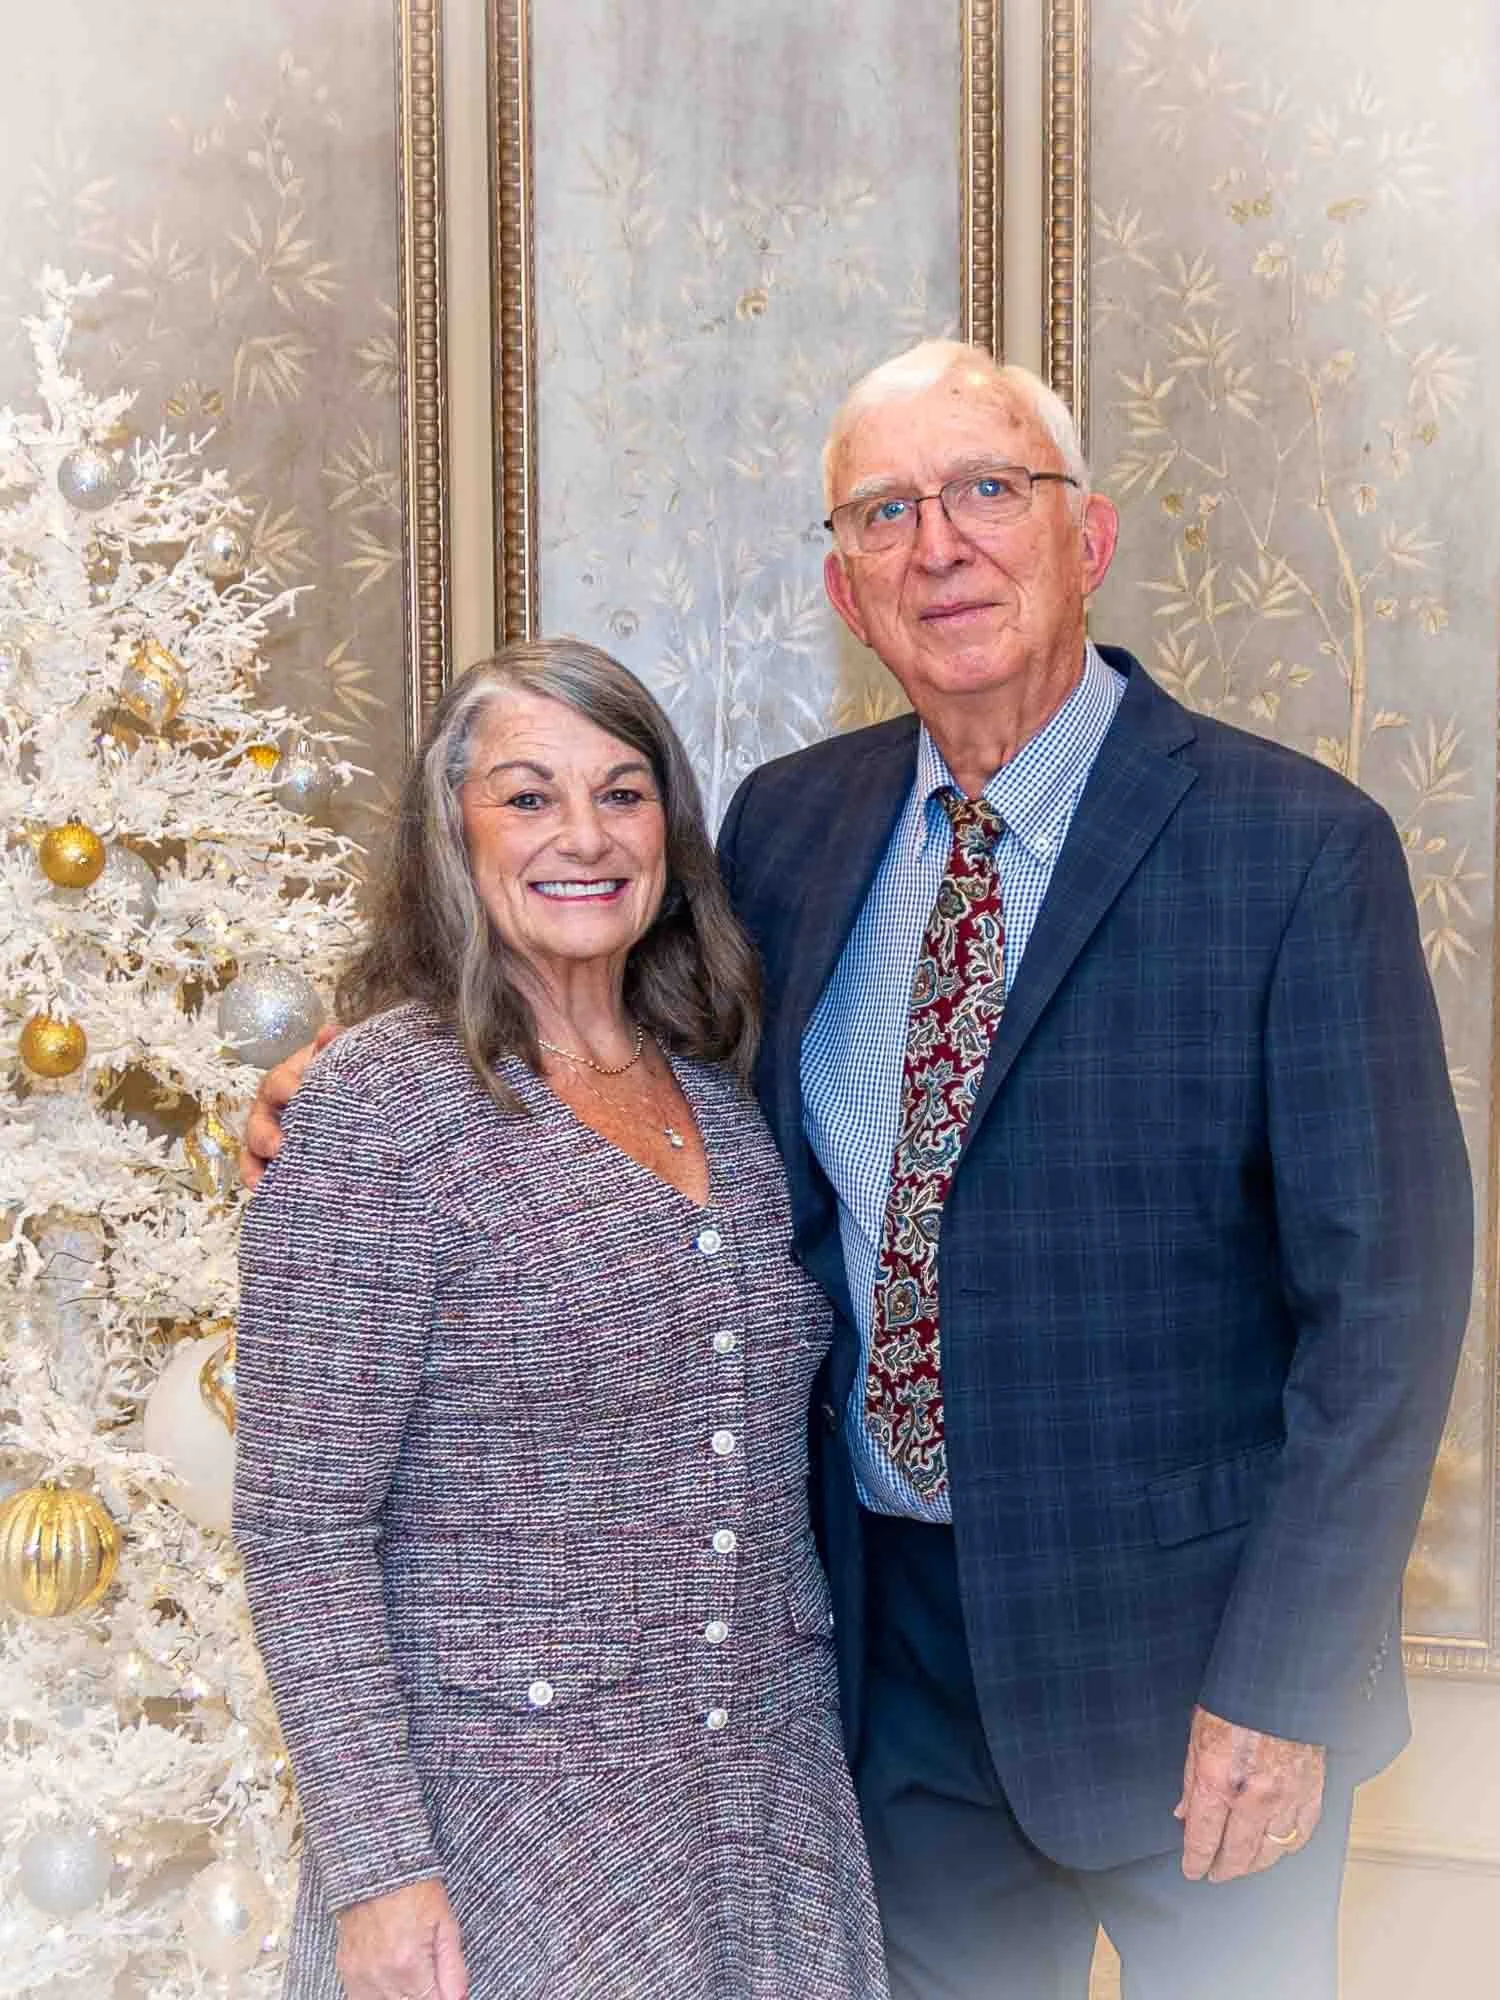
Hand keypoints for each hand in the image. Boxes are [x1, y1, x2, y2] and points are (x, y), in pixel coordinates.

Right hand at [238, 1023, 340, 1189]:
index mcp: (288, 1081)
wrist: (350, 1098)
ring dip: (255, 1164)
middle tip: (278, 1147)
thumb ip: (332, 1050)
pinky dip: (258, 1181)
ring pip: (252, 1149)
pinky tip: (265, 1192)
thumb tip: (329, 1031)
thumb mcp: (338, 1062)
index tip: (296, 1095)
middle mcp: (272, 1108)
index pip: (280, 1082)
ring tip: (263, 1182)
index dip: (286, 1088)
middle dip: (265, 1134)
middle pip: (259, 1119)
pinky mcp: (272, 1159)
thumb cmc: (338, 1079)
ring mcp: (270, 1134)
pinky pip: (258, 1171)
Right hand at [335, 1877, 468, 1999]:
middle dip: (422, 1995)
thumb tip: (461, 1999)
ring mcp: (359, 1974)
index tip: (444, 1988)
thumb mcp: (445, 1923)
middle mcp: (380, 1976)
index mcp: (408, 1964)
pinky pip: (361, 1997)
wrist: (377, 1865)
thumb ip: (454, 1969)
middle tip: (428, 1976)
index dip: (442, 1998)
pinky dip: (378, 1994)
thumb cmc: (414, 1889)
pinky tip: (391, 1979)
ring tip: (410, 1973)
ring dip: (401, 1996)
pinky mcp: (346, 1968)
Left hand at [1175, 1704, 1324, 1882]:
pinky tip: (1277, 1848)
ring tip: (1242, 1866)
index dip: (1195, 1860)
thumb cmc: (1234, 1698)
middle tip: (1214, 1874)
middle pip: (1236, 1853)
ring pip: (1270, 1852)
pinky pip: (1301, 1833)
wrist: (1280, 1681)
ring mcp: (1285, 1797)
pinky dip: (1288, 1846)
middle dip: (1222, 1869)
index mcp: (1217, 1779)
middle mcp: (1251, 1796)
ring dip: (1253, 1864)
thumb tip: (1184, 1813)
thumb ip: (1191, 1779)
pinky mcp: (1311, 1791)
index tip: (1191, 1870)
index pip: (1203, 1838)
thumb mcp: (1197, 1733)